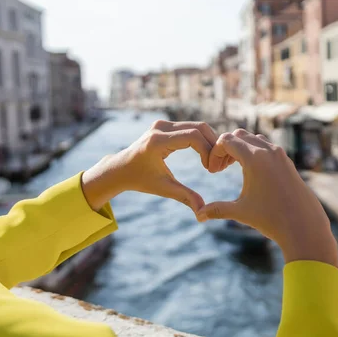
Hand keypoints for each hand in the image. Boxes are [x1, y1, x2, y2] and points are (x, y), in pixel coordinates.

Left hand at [82, 120, 218, 211]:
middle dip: (212, 145)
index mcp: (158, 141)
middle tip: (217, 165)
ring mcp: (163, 124)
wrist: (120, 169)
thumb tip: (202, 212)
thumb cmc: (140, 180)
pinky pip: (190, 127)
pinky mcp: (165, 124)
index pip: (193, 137)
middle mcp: (160, 127)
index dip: (207, 151)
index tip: (210, 170)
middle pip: (198, 127)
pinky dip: (201, 139)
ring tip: (212, 162)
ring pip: (197, 126)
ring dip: (209, 142)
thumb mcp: (163, 188)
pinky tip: (205, 155)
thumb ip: (185, 197)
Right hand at [198, 129, 337, 266]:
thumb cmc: (271, 218)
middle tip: (220, 168)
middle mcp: (268, 151)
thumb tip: (198, 215)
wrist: (303, 224)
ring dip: (240, 148)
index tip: (212, 171)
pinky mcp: (286, 160)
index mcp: (254, 158)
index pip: (226, 140)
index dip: (214, 152)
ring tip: (232, 168)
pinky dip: (254, 152)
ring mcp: (279, 154)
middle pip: (239, 135)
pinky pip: (266, 146)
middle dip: (226, 147)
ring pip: (253, 138)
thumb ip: (217, 209)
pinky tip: (250, 172)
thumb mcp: (241, 212)